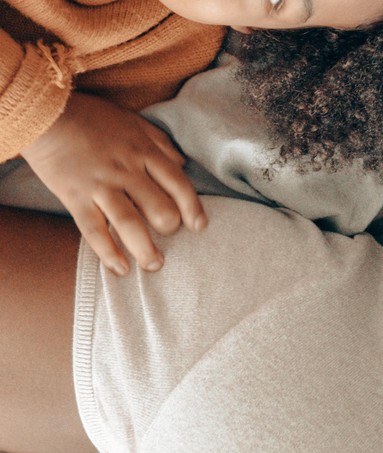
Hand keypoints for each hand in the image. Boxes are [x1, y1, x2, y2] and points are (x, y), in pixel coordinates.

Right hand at [20, 93, 204, 273]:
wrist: (44, 113)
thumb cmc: (91, 117)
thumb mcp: (133, 121)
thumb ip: (160, 142)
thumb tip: (183, 163)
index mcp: (143, 152)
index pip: (178, 184)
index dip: (192, 208)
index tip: (199, 226)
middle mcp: (126, 171)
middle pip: (159, 208)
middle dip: (170, 229)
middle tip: (170, 239)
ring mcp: (100, 186)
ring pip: (130, 224)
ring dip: (145, 250)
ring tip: (154, 265)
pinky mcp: (75, 197)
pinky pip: (94, 230)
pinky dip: (108, 253)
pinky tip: (120, 269)